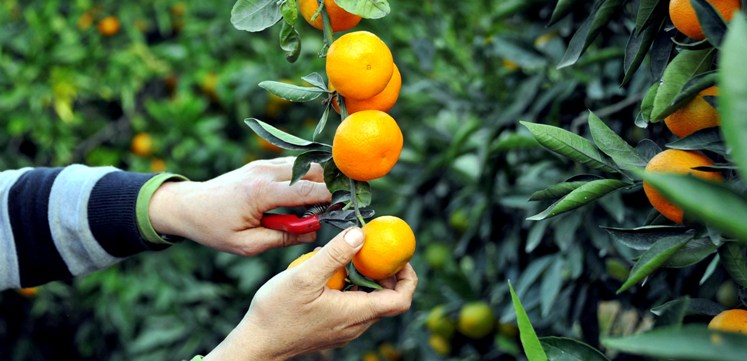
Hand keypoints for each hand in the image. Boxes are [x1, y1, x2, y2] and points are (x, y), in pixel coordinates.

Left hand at [148, 157, 331, 254]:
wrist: (188, 205)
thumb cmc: (214, 229)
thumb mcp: (247, 244)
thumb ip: (282, 238)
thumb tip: (312, 233)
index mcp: (261, 193)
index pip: (307, 191)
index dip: (329, 199)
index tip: (343, 210)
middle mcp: (264, 172)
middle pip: (312, 172)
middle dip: (328, 187)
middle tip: (336, 207)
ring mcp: (263, 164)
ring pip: (305, 165)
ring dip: (316, 181)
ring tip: (321, 203)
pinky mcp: (261, 164)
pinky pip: (292, 166)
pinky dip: (303, 178)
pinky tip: (305, 195)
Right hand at [203, 227, 417, 360]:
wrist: (256, 343)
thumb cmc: (277, 313)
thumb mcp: (305, 276)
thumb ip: (335, 255)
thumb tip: (360, 234)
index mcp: (356, 314)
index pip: (401, 300)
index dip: (407, 277)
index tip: (397, 258)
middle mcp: (355, 325)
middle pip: (387, 300)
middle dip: (385, 273)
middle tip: (372, 250)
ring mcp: (344, 329)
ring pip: (369, 302)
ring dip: (366, 279)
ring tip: (349, 258)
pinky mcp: (332, 329)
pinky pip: (353, 307)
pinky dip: (351, 288)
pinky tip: (331, 273)